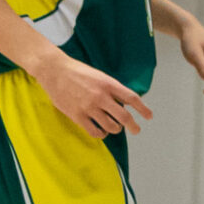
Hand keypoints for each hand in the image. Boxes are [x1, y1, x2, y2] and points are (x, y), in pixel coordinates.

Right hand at [36, 52, 152, 138]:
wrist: (54, 71)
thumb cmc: (78, 72)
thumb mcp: (100, 76)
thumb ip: (112, 89)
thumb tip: (125, 103)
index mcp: (109, 84)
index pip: (132, 98)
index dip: (143, 109)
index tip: (149, 116)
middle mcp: (101, 96)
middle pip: (124, 116)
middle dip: (133, 126)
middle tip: (136, 130)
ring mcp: (89, 107)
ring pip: (111, 126)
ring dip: (116, 129)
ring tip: (115, 127)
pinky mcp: (77, 115)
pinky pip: (95, 131)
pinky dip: (102, 133)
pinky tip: (102, 131)